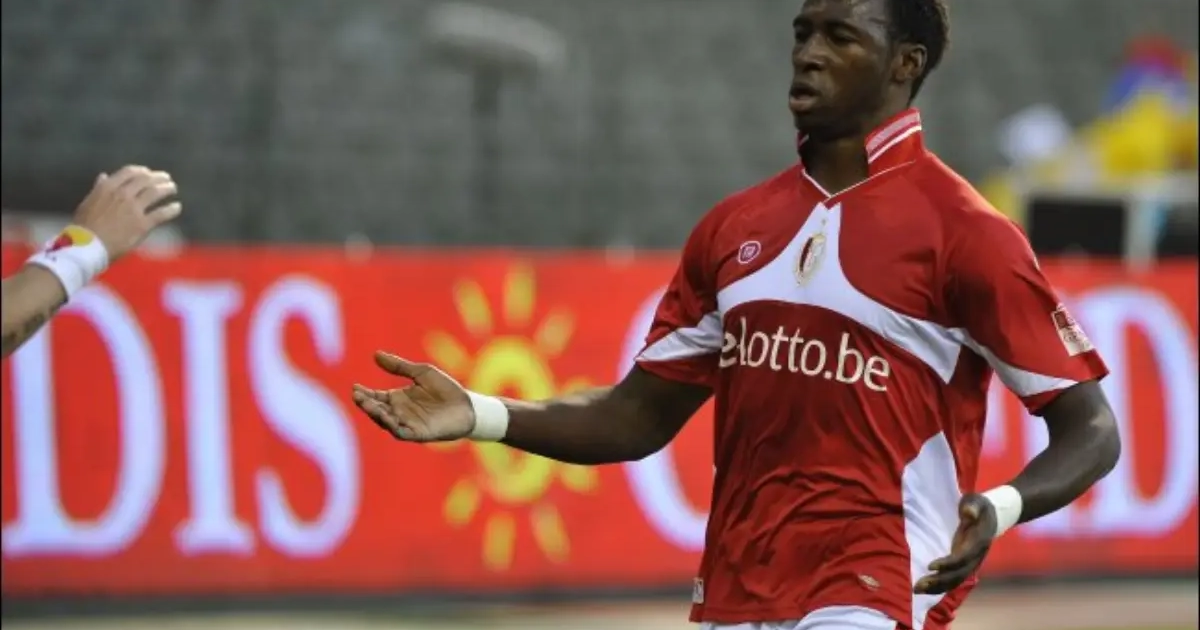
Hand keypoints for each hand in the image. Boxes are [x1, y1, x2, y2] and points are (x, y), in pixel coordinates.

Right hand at [73, 165, 181, 259]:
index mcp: (108, 187)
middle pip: (146, 180)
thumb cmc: (84, 227)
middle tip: (166, 179)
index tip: (148, 173)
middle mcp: (122, 194)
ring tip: (172, 189)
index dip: (141, 171)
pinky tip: (177, 207)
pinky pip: (162, 213)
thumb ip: (99, 189)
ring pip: (155, 192)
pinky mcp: (142, 224)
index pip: (129, 172)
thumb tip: (104, 176)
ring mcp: (133, 209)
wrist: (87, 246)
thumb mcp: (88, 202)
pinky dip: (172, 209)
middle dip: (158, 178)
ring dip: (167, 188)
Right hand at [352, 351, 475, 442]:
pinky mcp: (418, 433)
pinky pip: (401, 431)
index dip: (364, 393)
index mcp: (398, 398)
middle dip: (366, 403)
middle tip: (357, 395)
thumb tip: (376, 354)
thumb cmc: (446, 389)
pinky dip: (392, 426)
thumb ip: (398, 366)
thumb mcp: (421, 373)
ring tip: (367, 404)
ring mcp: (408, 423)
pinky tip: (386, 418)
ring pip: (386, 422)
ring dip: (375, 414)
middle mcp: (399, 412)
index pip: (376, 397)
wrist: (467, 405)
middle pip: (377, 410)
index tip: (355, 387)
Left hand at [914, 494, 997, 594]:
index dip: (948, 563)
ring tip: (917, 590)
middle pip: (958, 574)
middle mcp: (976, 556)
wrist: (993, 517)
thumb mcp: (976, 501)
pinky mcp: (965, 564)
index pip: (963, 557)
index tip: (930, 566)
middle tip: (918, 586)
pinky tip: (926, 589)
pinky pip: (954, 579)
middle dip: (939, 581)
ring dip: (937, 587)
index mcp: (978, 541)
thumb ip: (973, 506)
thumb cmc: (979, 506)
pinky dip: (941, 586)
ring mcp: (971, 562)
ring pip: (956, 580)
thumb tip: (968, 512)